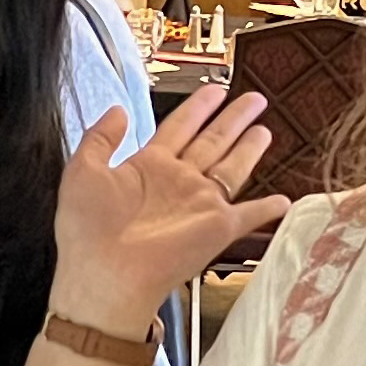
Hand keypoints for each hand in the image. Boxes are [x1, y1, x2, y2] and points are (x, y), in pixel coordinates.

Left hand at [50, 85, 289, 336]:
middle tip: (254, 99)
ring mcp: (199, 205)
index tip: (215, 90)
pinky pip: (249, 215)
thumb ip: (100, 137)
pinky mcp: (216, 229)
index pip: (179, 127)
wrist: (104, 276)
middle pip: (213, 141)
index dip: (198, 107)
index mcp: (147, 168)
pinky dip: (268, 209)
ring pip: (232, 168)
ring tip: (264, 130)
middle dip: (234, 118)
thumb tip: (117, 110)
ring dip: (250, 149)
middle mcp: (177, 183)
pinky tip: (283, 201)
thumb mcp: (82, 171)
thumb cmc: (87, 231)